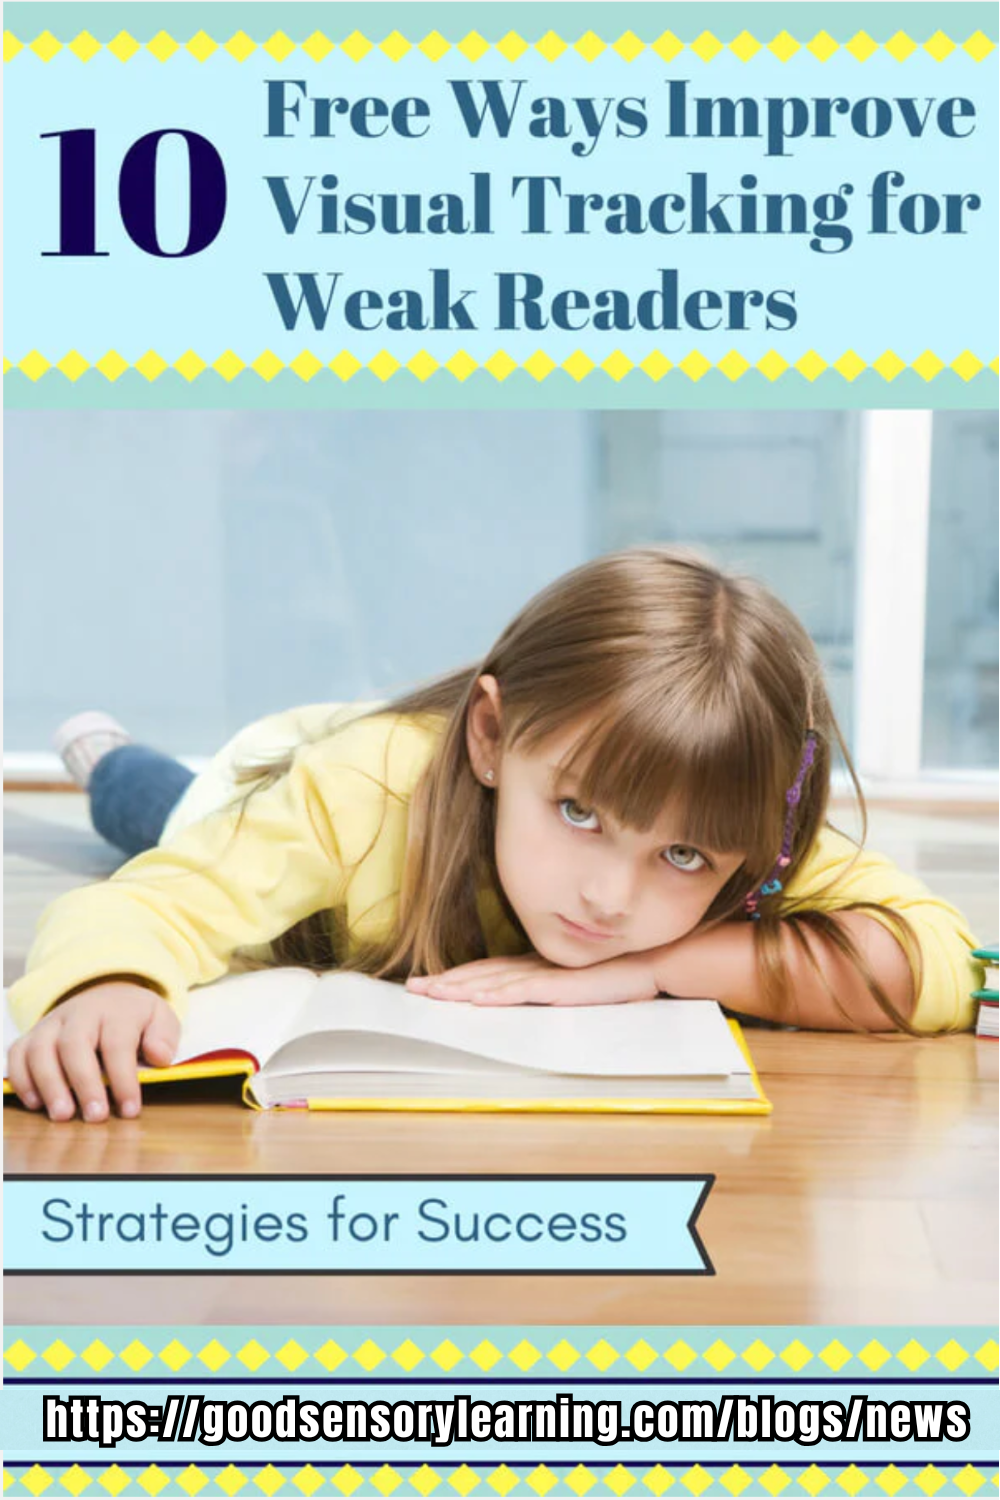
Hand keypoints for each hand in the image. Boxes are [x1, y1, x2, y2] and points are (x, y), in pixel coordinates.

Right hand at [6, 981, 179, 1122]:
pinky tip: (36, 1103)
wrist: (107, 992)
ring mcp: (52, 1023)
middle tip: (94, 1116)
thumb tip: (159, 1057)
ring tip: (62, 1115)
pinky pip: (18, 1053)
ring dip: (48, 1084)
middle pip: (74, 1044)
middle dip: (83, 1083)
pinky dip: (22, 1079)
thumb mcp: (160, 1018)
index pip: (117, 1043)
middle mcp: (79, 1013)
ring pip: (40, 1049)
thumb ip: (164, 1036)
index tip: (130, 1110)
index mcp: (116, 1010)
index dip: (123, 1078)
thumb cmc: (135, 1017)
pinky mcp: (33, 1034)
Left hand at [406, 952, 657, 1006]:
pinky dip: (495, 994)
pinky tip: (474, 998)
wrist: (652, 962)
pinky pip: (520, 991)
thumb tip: (537, 996)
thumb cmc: (620, 975)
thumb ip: (556, 988)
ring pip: (493, 982)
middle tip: (413, 988)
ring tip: (432, 993)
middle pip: (481, 974)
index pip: (488, 972)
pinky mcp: (560, 985)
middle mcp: (535, 967)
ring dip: (460, 988)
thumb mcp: (579, 984)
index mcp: (537, 967)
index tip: (430, 983)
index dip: (458, 977)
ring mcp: (546, 975)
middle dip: (446, 982)